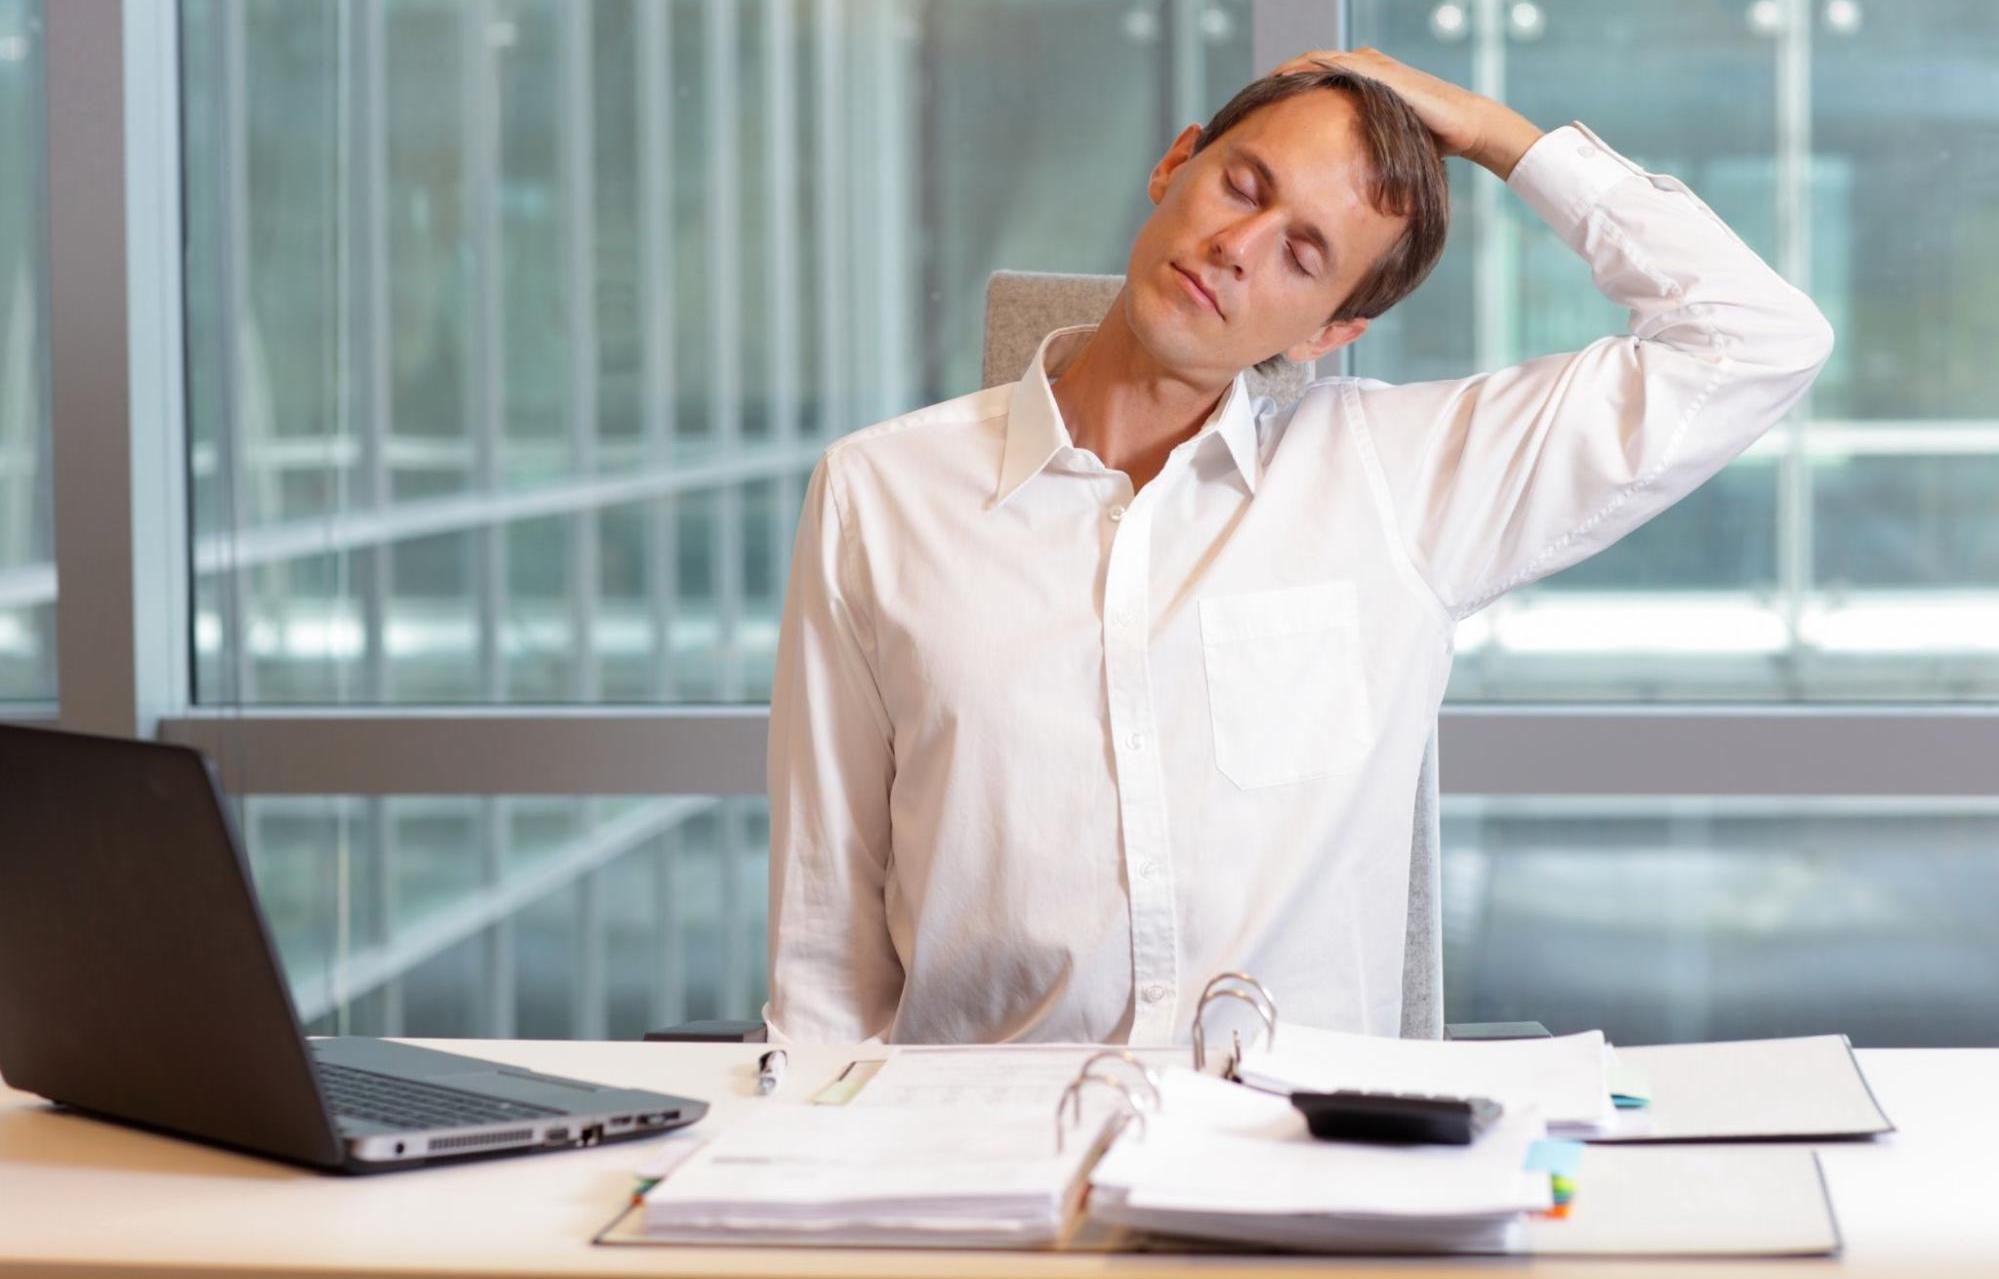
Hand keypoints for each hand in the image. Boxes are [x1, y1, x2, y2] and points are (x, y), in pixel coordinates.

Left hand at [1267, 47, 1543, 179]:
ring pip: (1314, 62)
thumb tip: (1334, 193)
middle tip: (1244, 104)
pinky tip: (1282, 86)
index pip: (1311, 80)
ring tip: (1255, 94)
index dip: (1283, 94)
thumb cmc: (1431, 143)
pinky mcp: (1378, 71)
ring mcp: (1371, 65)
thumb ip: (1359, 156)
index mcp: (1362, 82)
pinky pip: (1333, 67)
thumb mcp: (1384, 149)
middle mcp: (1364, 66)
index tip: (1256, 115)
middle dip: (1274, 83)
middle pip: (1305, 67)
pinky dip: (1306, 72)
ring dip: (1283, 74)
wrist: (1467, 126)